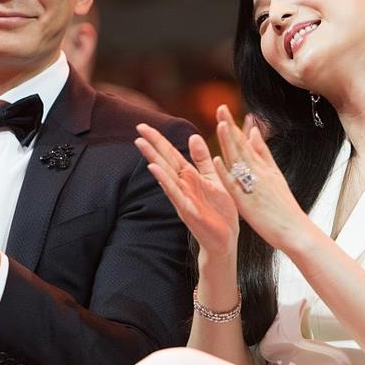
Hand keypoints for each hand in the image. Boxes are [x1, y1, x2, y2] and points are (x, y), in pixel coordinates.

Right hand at [135, 123, 238, 260]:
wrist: (226, 239)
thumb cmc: (220, 211)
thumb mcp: (213, 178)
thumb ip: (202, 159)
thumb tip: (193, 135)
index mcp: (189, 177)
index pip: (171, 154)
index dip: (159, 139)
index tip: (144, 125)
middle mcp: (182, 185)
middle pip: (165, 160)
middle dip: (152, 144)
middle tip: (138, 127)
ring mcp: (183, 197)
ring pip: (165, 174)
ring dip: (153, 159)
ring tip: (141, 144)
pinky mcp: (187, 210)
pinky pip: (174, 192)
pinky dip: (164, 180)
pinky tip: (154, 169)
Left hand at [212, 105, 308, 251]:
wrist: (296, 230)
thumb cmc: (284, 206)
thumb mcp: (275, 174)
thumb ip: (263, 153)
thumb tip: (253, 131)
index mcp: (264, 167)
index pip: (246, 142)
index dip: (234, 125)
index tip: (223, 109)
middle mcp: (259, 173)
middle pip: (241, 146)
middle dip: (230, 126)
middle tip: (220, 107)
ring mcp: (253, 186)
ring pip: (238, 161)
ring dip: (229, 143)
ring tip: (220, 124)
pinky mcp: (248, 202)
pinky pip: (235, 186)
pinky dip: (226, 172)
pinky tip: (217, 160)